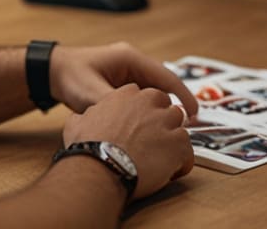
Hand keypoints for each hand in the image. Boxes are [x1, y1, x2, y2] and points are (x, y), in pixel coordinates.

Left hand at [49, 42, 198, 117]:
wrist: (50, 72)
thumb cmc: (69, 77)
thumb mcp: (92, 94)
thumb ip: (115, 106)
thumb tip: (136, 123)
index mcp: (130, 58)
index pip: (166, 76)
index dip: (183, 95)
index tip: (195, 113)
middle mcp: (132, 62)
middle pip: (162, 85)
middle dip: (173, 105)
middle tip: (183, 128)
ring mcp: (126, 72)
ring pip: (151, 92)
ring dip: (159, 108)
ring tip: (168, 130)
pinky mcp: (120, 82)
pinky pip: (140, 96)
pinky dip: (146, 109)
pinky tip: (148, 126)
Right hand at [62, 83, 194, 200]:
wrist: (100, 166)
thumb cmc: (88, 146)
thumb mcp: (78, 122)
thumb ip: (88, 116)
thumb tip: (83, 120)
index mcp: (127, 93)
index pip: (145, 97)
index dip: (143, 114)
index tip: (139, 126)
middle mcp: (150, 102)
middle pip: (166, 107)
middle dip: (162, 123)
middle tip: (152, 142)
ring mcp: (166, 121)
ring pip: (180, 127)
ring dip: (172, 141)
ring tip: (161, 159)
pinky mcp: (178, 143)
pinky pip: (188, 151)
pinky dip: (181, 161)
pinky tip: (169, 172)